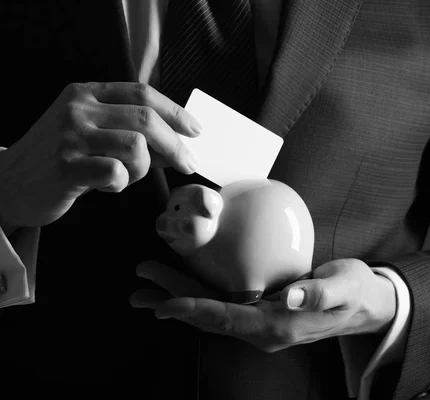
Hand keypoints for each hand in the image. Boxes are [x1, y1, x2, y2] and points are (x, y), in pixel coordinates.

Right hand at [0, 82, 201, 233]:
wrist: (10, 182)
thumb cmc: (61, 158)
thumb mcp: (93, 134)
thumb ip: (131, 132)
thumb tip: (179, 143)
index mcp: (86, 93)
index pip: (143, 93)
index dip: (175, 112)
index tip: (196, 130)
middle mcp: (77, 108)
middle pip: (147, 119)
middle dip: (176, 145)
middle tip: (188, 164)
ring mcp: (69, 136)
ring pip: (136, 147)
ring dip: (143, 168)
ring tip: (126, 176)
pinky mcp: (65, 167)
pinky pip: (116, 172)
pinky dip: (122, 184)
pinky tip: (108, 186)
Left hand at [130, 258, 396, 352]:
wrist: (365, 306)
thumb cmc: (355, 292)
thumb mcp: (346, 288)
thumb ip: (321, 292)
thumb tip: (292, 295)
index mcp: (281, 326)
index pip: (229, 319)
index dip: (195, 310)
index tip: (164, 302)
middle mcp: (265, 331)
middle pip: (210, 317)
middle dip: (174, 300)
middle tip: (140, 286)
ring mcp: (261, 325)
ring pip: (211, 314)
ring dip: (178, 300)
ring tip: (146, 290)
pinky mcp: (261, 314)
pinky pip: (221, 308)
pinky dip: (196, 298)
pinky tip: (179, 290)